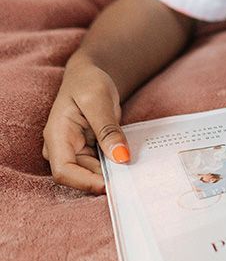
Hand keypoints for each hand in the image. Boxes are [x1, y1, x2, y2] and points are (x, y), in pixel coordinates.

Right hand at [43, 54, 129, 193]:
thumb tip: (121, 157)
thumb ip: (108, 129)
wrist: (89, 74)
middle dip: (104, 178)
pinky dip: (113, 163)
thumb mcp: (99, 100)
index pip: (64, 171)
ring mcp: (73, 150)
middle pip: (80, 174)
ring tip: (134, 172)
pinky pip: (100, 163)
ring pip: (92, 171)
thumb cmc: (88, 82)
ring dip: (111, 173)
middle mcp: (61, 148)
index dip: (85, 182)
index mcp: (57, 136)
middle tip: (131, 180)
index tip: (109, 186)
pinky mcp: (87, 149)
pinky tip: (129, 162)